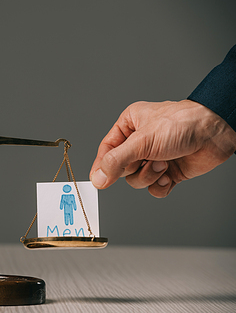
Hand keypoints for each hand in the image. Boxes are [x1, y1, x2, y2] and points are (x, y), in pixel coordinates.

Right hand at [89, 100, 235, 197]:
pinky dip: (160, 186)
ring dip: (149, 176)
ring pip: (136, 180)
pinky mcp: (168, 172)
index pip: (107, 150)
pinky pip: (153, 188)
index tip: (100, 180)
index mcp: (129, 126)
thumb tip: (98, 178)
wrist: (215, 133)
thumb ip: (116, 161)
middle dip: (135, 168)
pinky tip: (169, 176)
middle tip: (146, 160)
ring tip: (163, 164)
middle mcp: (140, 142)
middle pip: (121, 168)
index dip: (103, 166)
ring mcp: (154, 158)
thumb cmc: (182, 124)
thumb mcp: (141, 141)